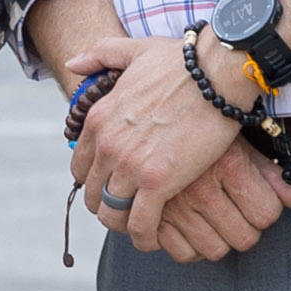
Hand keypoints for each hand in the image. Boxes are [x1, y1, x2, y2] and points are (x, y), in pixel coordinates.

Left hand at [65, 31, 290, 265]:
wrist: (218, 71)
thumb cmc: (185, 61)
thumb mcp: (134, 51)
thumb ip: (101, 55)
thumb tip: (72, 64)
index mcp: (98, 119)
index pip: (81, 167)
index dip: (95, 182)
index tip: (112, 188)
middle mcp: (107, 144)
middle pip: (93, 194)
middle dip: (108, 207)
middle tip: (128, 213)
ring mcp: (129, 165)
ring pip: (112, 213)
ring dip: (124, 225)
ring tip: (140, 230)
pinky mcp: (157, 181)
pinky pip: (139, 223)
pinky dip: (143, 236)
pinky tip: (153, 239)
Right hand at [146, 141, 290, 259]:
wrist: (158, 112)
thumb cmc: (203, 129)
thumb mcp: (240, 145)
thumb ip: (272, 176)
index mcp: (229, 166)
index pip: (266, 213)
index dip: (267, 209)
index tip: (258, 200)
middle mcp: (201, 188)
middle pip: (244, 238)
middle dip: (247, 228)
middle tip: (239, 212)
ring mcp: (174, 205)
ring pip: (215, 250)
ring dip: (221, 240)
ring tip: (216, 220)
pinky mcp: (153, 217)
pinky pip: (182, 253)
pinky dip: (191, 248)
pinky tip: (194, 229)